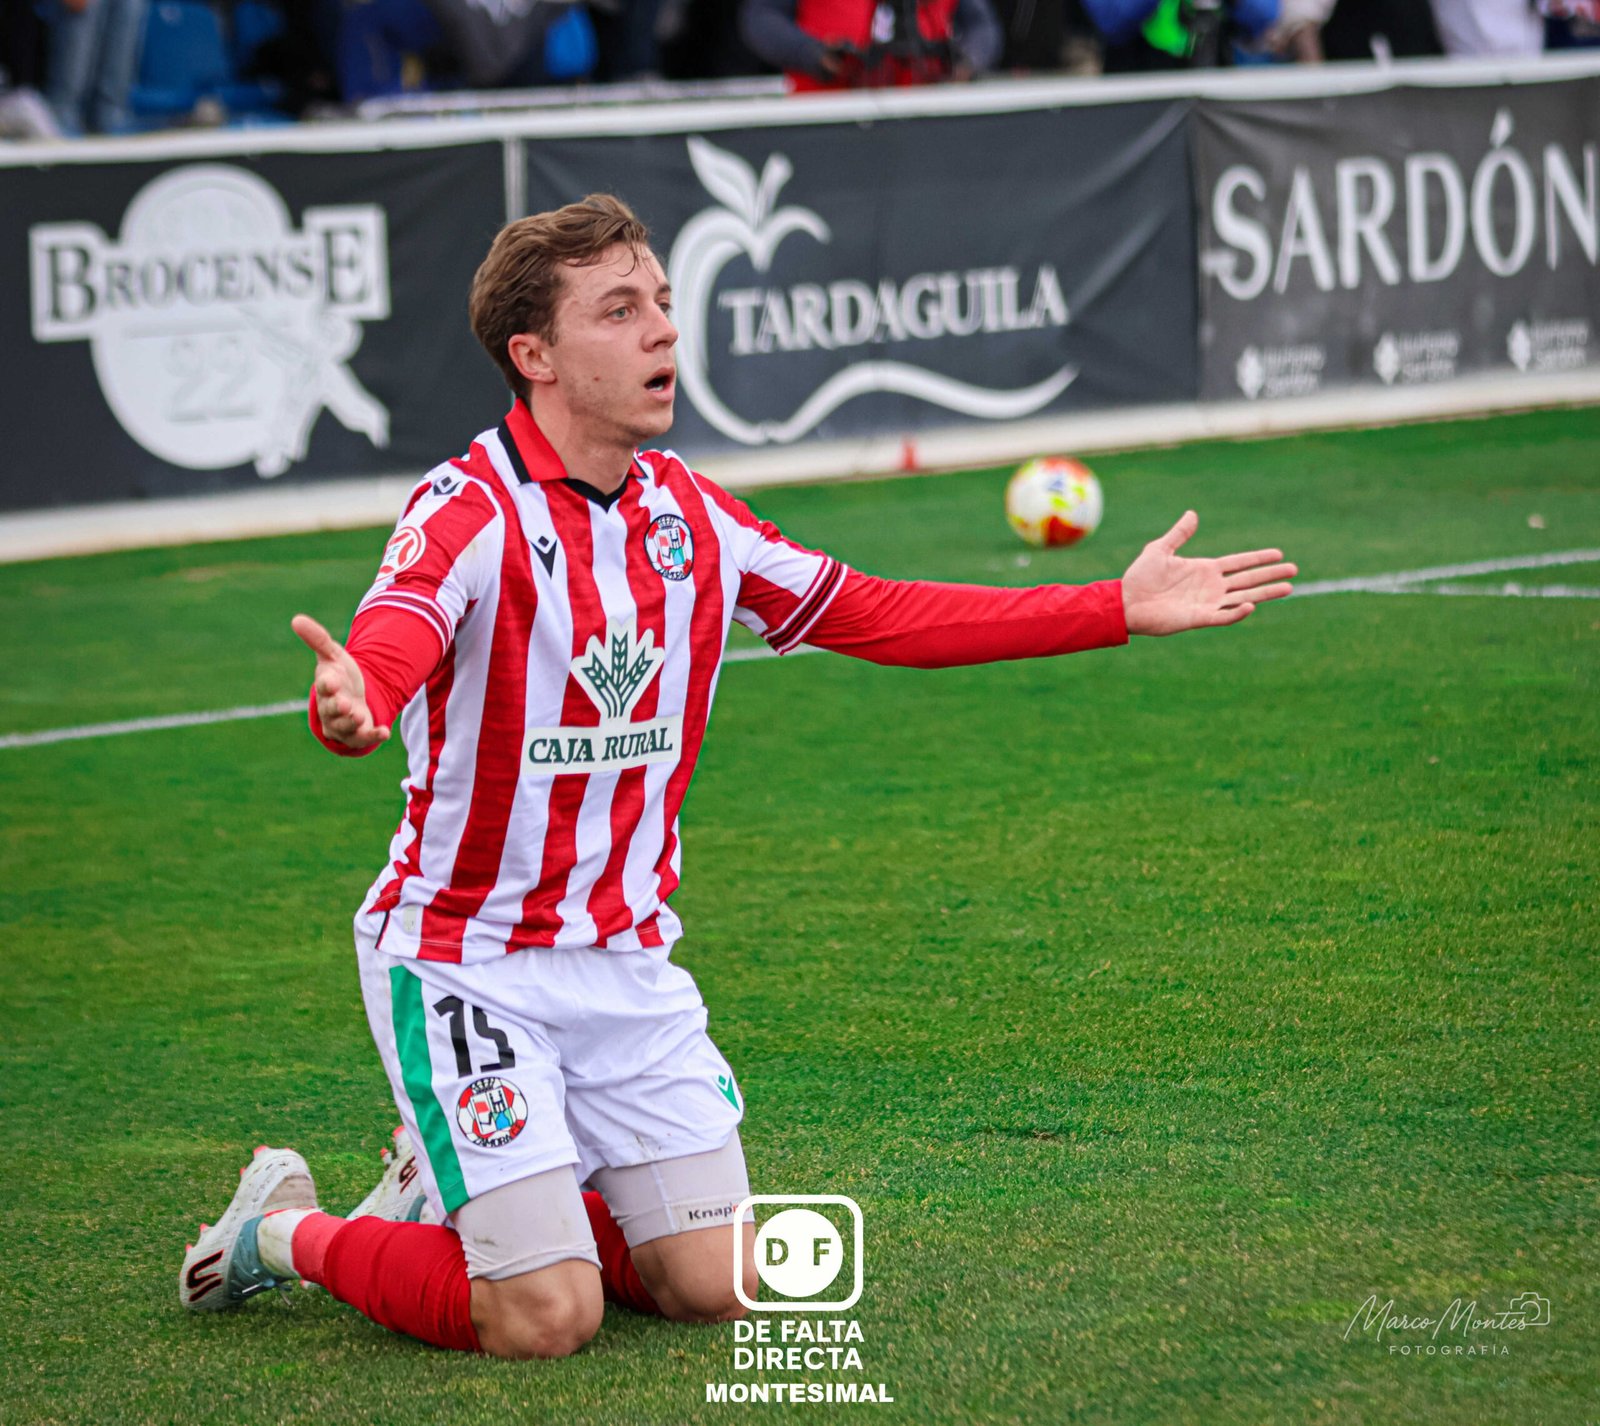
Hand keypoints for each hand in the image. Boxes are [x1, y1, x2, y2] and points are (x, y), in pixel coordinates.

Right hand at [292, 614, 389, 748]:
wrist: (352, 696)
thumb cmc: (339, 675)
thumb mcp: (332, 654)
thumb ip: (317, 639)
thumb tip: (296, 618)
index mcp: (326, 686)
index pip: (324, 686)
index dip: (327, 684)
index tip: (331, 681)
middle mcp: (330, 707)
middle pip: (331, 710)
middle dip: (339, 708)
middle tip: (347, 704)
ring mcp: (343, 722)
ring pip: (344, 726)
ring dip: (352, 723)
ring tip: (360, 716)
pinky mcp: (357, 734)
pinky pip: (362, 738)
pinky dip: (372, 736)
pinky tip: (384, 732)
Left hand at [1120, 511, 1295, 635]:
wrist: (1125, 602)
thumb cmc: (1139, 578)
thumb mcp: (1160, 549)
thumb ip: (1179, 534)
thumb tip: (1192, 514)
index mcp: (1204, 570)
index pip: (1238, 563)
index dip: (1258, 558)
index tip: (1279, 554)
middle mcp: (1211, 587)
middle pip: (1248, 579)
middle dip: (1271, 575)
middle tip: (1294, 570)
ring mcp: (1207, 603)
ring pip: (1244, 597)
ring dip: (1265, 593)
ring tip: (1288, 588)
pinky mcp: (1198, 618)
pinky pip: (1223, 616)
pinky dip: (1237, 612)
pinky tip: (1251, 604)